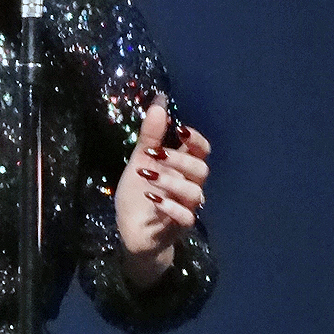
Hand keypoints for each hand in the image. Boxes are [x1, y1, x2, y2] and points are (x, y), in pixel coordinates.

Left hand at [114, 96, 210, 286]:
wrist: (132, 232)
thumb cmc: (138, 196)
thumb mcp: (139, 162)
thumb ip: (150, 136)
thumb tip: (158, 100)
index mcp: (181, 168)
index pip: (201, 150)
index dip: (196, 139)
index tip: (180, 129)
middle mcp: (188, 186)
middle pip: (201, 169)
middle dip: (179, 159)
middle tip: (155, 154)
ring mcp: (186, 207)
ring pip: (194, 192)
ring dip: (171, 181)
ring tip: (148, 177)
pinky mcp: (178, 227)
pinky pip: (186, 217)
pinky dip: (171, 207)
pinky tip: (154, 200)